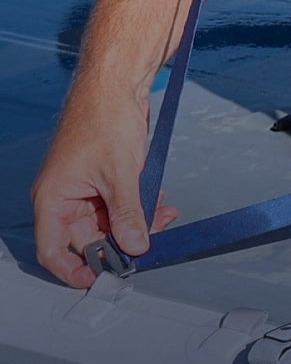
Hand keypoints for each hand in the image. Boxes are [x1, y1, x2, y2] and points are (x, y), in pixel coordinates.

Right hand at [32, 96, 177, 287]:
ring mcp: (83, 188)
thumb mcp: (121, 174)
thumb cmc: (104, 119)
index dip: (75, 270)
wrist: (116, 84)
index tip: (103, 279)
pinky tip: (159, 200)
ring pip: (107, 222)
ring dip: (136, 223)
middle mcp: (63, 196)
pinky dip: (138, 206)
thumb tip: (135, 247)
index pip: (53, 249)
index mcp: (53, 198)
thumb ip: (128, 214)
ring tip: (163, 215)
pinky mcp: (102, 179)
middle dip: (121, 242)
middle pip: (87, 239)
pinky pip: (118, 205)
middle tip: (152, 241)